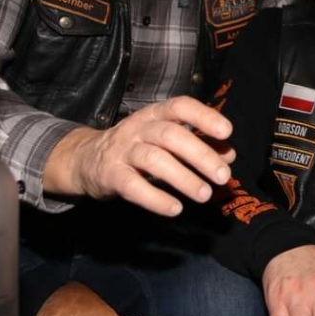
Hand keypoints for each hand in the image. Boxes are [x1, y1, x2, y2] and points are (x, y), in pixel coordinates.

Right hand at [42, 96, 234, 215]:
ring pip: (154, 159)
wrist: (86, 159)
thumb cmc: (137, 147)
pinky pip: (132, 186)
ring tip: (205, 195)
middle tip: (223, 176)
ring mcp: (122, 151)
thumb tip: (229, 155)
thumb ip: (199, 145)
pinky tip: (175, 209)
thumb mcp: (166, 140)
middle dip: (201, 155)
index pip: (180, 106)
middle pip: (171, 135)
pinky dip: (155, 198)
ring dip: (183, 178)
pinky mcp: (110, 175)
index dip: (204, 116)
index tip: (226, 132)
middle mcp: (138, 128)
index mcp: (155, 115)